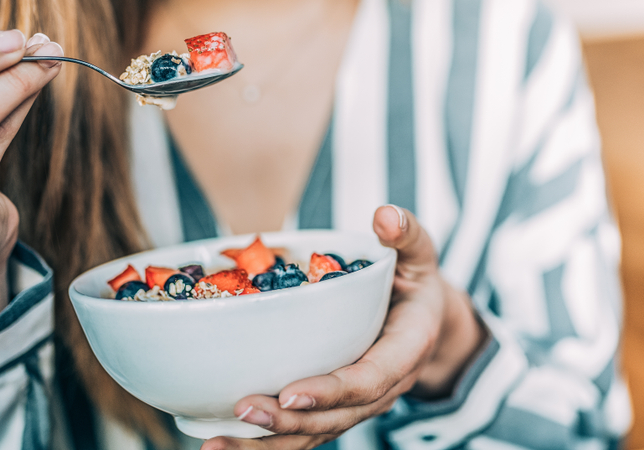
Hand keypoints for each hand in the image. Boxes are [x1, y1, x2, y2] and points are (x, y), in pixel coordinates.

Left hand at [203, 206, 488, 449]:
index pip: (369, 379)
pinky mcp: (334, 409)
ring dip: (267, 445)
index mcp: (405, 352)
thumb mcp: (419, 254)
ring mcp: (357, 404)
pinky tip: (223, 441)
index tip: (290, 393)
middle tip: (243, 409)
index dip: (331, 390)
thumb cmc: (416, 282)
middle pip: (335, 417)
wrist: (426, 320)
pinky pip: (303, 433)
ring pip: (315, 434)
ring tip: (218, 445)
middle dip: (288, 422)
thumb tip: (384, 216)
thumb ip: (407, 234)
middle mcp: (382, 388)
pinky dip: (265, 444)